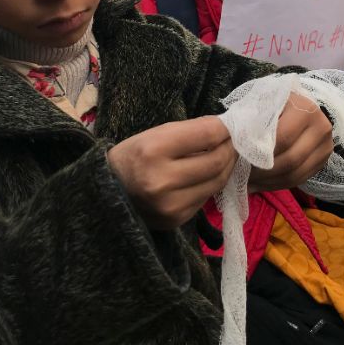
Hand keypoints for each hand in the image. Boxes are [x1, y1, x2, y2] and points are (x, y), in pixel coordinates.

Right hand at [107, 117, 236, 229]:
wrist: (109, 192)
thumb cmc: (134, 156)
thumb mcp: (156, 134)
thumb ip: (192, 131)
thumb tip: (227, 130)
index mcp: (153, 150)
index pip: (207, 135)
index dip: (225, 128)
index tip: (232, 124)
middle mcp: (162, 181)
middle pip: (217, 161)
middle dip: (231, 147)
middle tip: (234, 140)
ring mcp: (170, 205)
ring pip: (218, 181)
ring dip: (227, 165)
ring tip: (226, 154)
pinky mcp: (176, 220)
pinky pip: (207, 197)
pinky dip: (213, 182)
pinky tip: (209, 173)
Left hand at [248, 92, 333, 192]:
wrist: (296, 107)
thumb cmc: (274, 105)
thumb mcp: (263, 105)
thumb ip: (253, 122)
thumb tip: (239, 147)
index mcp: (305, 109)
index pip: (283, 138)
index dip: (261, 151)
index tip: (240, 158)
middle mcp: (321, 127)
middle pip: (291, 159)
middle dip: (264, 171)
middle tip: (242, 174)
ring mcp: (325, 146)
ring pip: (295, 173)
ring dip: (268, 181)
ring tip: (248, 181)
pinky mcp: (323, 160)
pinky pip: (299, 179)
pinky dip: (277, 184)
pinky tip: (260, 184)